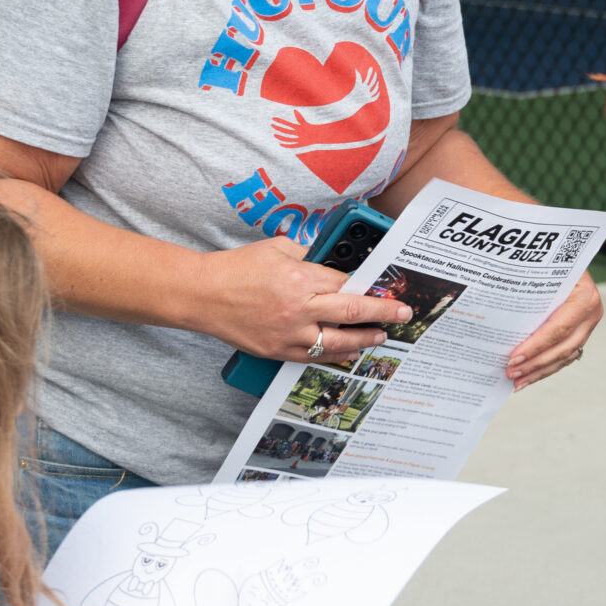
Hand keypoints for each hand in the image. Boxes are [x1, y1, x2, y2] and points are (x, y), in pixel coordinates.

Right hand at [200, 237, 411, 363]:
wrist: (202, 295)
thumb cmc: (237, 269)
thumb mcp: (277, 248)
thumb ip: (307, 255)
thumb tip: (331, 264)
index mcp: (300, 278)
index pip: (347, 284)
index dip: (371, 288)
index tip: (388, 290)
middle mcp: (298, 308)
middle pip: (351, 313)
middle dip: (383, 313)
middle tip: (403, 314)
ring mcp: (288, 334)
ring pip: (337, 341)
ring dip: (364, 339)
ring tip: (381, 337)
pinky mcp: (278, 351)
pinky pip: (314, 357)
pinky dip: (336, 354)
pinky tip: (349, 351)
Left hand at [506, 271, 601, 386]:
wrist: (571, 254)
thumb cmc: (555, 260)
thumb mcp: (545, 266)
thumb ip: (530, 282)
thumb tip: (497, 301)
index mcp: (585, 297)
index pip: (558, 328)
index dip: (536, 346)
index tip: (514, 357)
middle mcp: (591, 313)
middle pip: (562, 347)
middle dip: (535, 364)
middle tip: (510, 372)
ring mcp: (589, 325)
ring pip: (564, 357)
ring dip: (539, 371)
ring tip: (517, 381)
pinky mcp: (582, 333)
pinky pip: (565, 356)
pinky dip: (546, 368)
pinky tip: (529, 376)